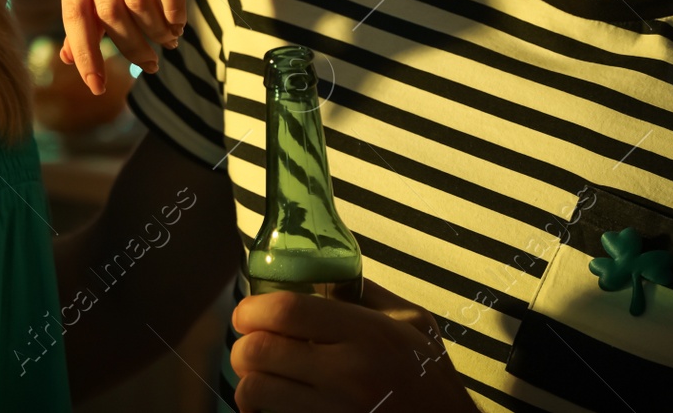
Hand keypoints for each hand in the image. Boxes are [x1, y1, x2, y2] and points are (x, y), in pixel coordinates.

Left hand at [59, 0, 226, 93]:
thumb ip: (91, 16)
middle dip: (130, 46)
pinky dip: (174, 11)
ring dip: (156, 30)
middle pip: (108, 9)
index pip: (74, 11)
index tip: (97, 87)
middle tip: (150, 64)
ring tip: (168, 41)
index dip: (84, 53)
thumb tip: (67, 59)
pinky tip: (180, 24)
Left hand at [229, 280, 477, 412]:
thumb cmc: (430, 377)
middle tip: (247, 344)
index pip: (286, 311)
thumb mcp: (412, 322)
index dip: (253, 308)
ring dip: (247, 383)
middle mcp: (347, 374)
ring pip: (256, 392)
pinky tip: (274, 405)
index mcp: (366, 334)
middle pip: (260, 352)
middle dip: (242, 346)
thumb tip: (320, 275)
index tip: (246, 311)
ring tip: (256, 377)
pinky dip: (263, 412)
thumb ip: (365, 294)